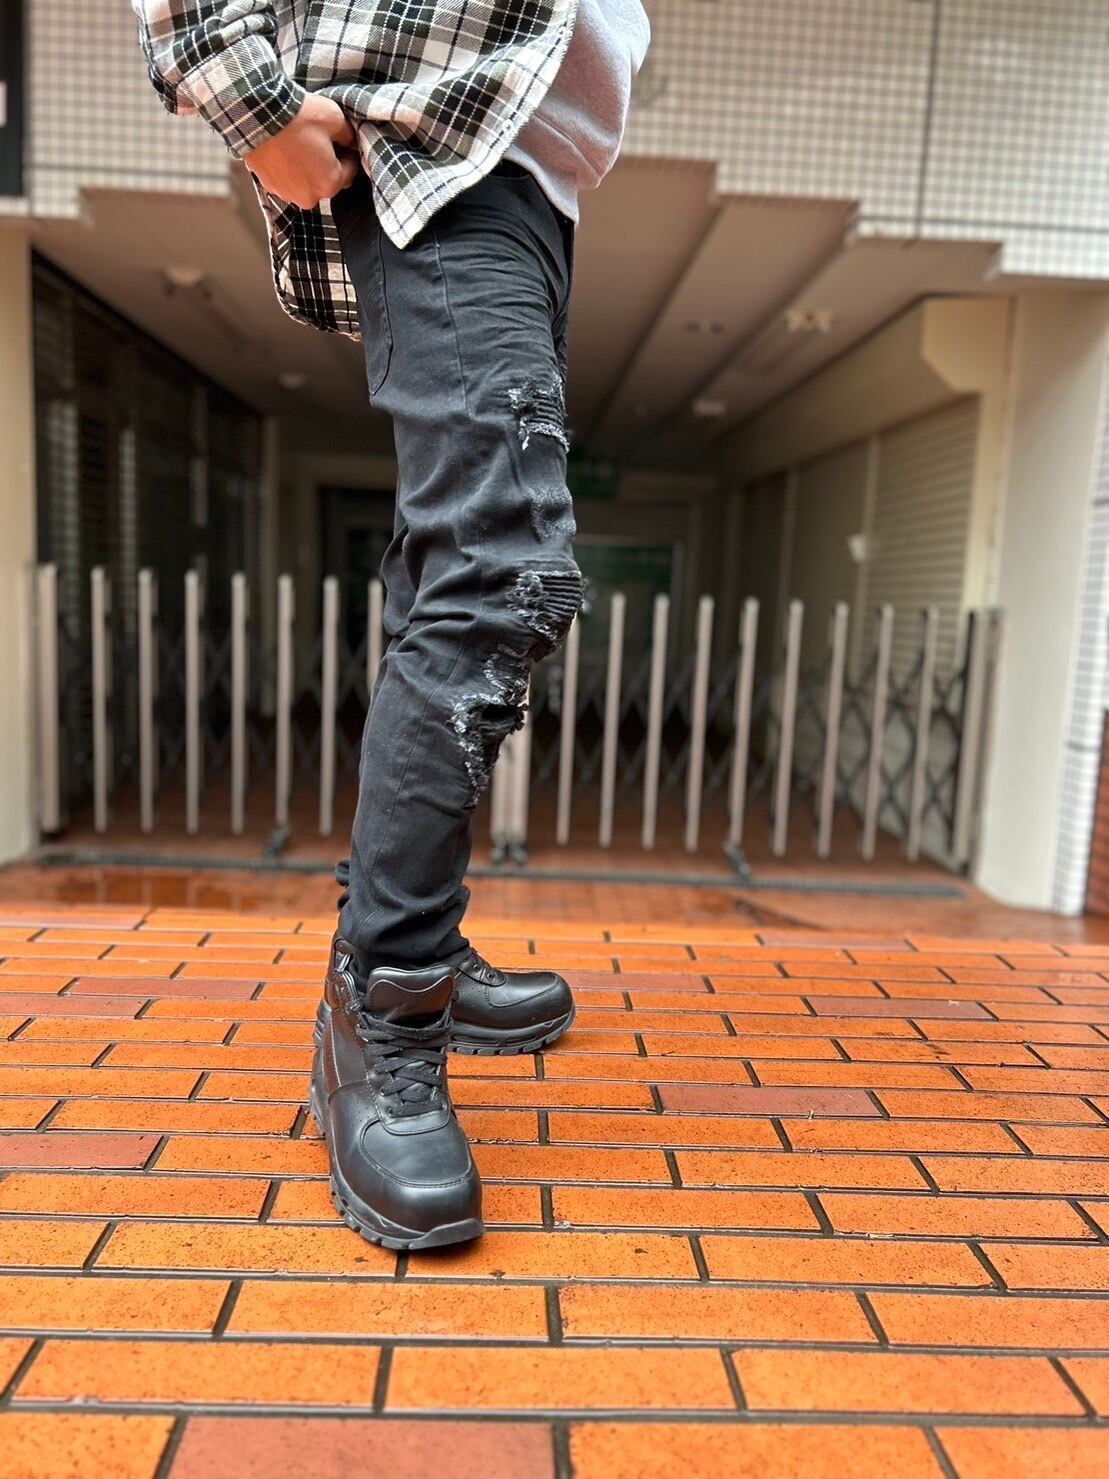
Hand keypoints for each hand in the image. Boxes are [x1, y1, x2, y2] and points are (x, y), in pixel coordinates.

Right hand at [245, 92, 358, 208]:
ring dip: (306, 167)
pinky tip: (285, 150)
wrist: (258, 115)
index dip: (348, 153)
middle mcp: (310, 197)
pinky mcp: (269, 186)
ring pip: (306, 181)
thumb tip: (348, 140)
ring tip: (299, 144)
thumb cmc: (298, 118)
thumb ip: (348, 134)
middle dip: (326, 163)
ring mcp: (287, 194)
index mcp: (330, 184)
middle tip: (319, 140)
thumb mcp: (335, 117)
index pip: (350, 171)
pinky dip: (288, 168)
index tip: (342, 141)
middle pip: (326, 179)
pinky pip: (287, 179)